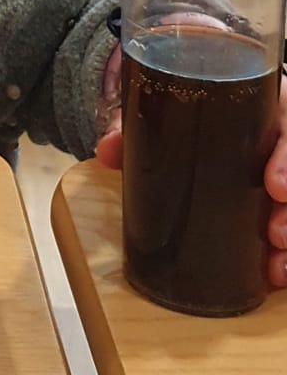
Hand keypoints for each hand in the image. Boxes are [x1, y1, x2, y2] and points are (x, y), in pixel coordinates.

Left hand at [95, 75, 286, 289]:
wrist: (206, 100)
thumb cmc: (196, 105)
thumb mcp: (170, 105)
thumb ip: (139, 124)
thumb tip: (106, 151)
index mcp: (263, 107)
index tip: (275, 187)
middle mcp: (279, 138)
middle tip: (276, 235)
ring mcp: (280, 169)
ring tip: (276, 267)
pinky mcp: (274, 198)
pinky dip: (285, 251)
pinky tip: (275, 275)